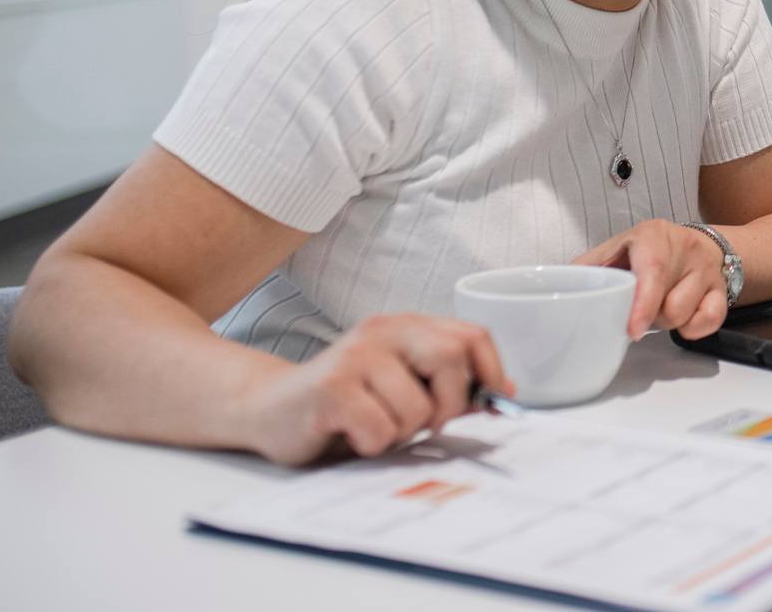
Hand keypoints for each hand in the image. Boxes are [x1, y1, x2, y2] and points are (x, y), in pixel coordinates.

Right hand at [243, 313, 509, 465]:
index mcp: (407, 327)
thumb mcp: (401, 385)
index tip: (493, 401)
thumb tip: (503, 394)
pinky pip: (381, 429)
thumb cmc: (345, 403)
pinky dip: (374, 444)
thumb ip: (445, 384)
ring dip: (403, 432)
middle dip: (449, 403)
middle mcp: (382, 332)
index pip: (471, 335)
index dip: (491, 370)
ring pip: (416, 406)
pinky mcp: (331, 389)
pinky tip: (352, 434)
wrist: (267, 408)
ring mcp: (355, 357)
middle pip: (450, 358)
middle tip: (427, 424)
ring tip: (376, 427)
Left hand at [574, 219, 730, 338]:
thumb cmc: (649, 251)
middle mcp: (686, 248)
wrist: (699, 244)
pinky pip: (712, 320)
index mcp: (654, 235)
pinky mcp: (722, 290)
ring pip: (687, 314)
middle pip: (669, 303)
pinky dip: (694, 328)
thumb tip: (560, 283)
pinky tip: (683, 318)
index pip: (654, 269)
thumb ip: (590, 266)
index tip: (633, 330)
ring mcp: (707, 270)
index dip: (643, 303)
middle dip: (650, 318)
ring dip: (669, 323)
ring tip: (660, 309)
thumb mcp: (618, 249)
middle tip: (640, 312)